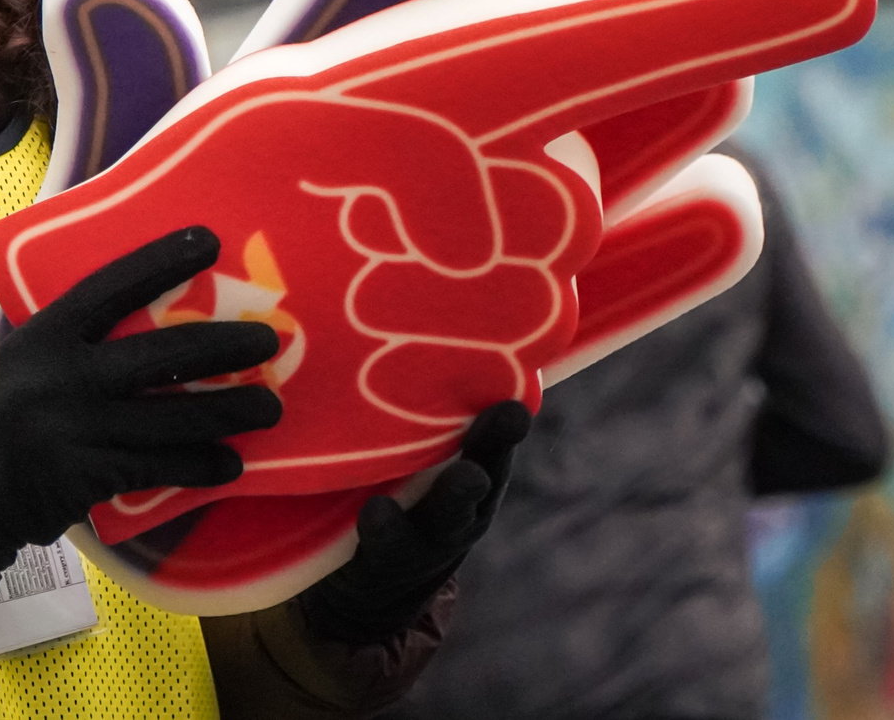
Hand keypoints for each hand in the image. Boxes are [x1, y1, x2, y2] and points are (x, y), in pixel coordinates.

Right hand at [0, 228, 283, 567]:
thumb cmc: (19, 402)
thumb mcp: (36, 351)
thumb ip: (84, 332)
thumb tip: (168, 302)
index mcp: (49, 333)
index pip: (111, 287)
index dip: (161, 261)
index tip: (210, 241)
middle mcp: (63, 376)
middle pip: (160, 355)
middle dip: (223, 346)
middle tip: (268, 341)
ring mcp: (77, 430)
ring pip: (171, 419)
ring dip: (229, 412)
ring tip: (269, 408)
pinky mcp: (89, 476)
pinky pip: (160, 467)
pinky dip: (201, 466)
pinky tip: (232, 464)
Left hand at [3, 0, 871, 613]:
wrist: (177, 455)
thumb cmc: (147, 301)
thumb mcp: (109, 192)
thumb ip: (118, 91)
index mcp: (312, 95)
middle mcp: (412, 154)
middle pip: (505, 53)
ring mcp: (469, 247)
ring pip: (575, 164)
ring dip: (646, 118)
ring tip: (716, 64)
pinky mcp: (497, 349)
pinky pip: (596, 303)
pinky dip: (661, 265)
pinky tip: (723, 208)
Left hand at [291, 400, 529, 644]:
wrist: (369, 586)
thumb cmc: (387, 485)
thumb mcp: (408, 442)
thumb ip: (414, 394)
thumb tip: (400, 305)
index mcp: (472, 463)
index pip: (495, 430)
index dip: (509, 410)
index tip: (523, 385)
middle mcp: (463, 500)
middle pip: (487, 466)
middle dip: (497, 442)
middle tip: (511, 414)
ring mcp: (432, 535)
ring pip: (452, 512)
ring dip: (458, 492)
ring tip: (464, 474)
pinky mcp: (391, 562)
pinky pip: (391, 545)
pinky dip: (386, 528)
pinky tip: (376, 512)